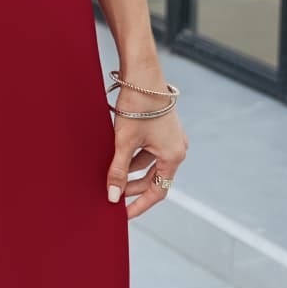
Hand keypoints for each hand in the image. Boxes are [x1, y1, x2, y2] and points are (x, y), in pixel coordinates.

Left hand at [105, 56, 188, 217]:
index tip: (123, 214)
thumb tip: (113, 197)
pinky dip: (133, 155)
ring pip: (149, 162)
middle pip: (154, 177)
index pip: (158, 191)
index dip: (140, 204)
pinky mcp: (162, 127)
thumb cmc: (137, 106)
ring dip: (131, 169)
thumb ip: (119, 171)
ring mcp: (171, 137)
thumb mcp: (124, 141)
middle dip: (132, 186)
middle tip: (110, 193)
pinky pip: (148, 149)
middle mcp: (177, 148)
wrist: (142, 73)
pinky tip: (115, 155)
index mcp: (174, 156)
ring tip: (109, 173)